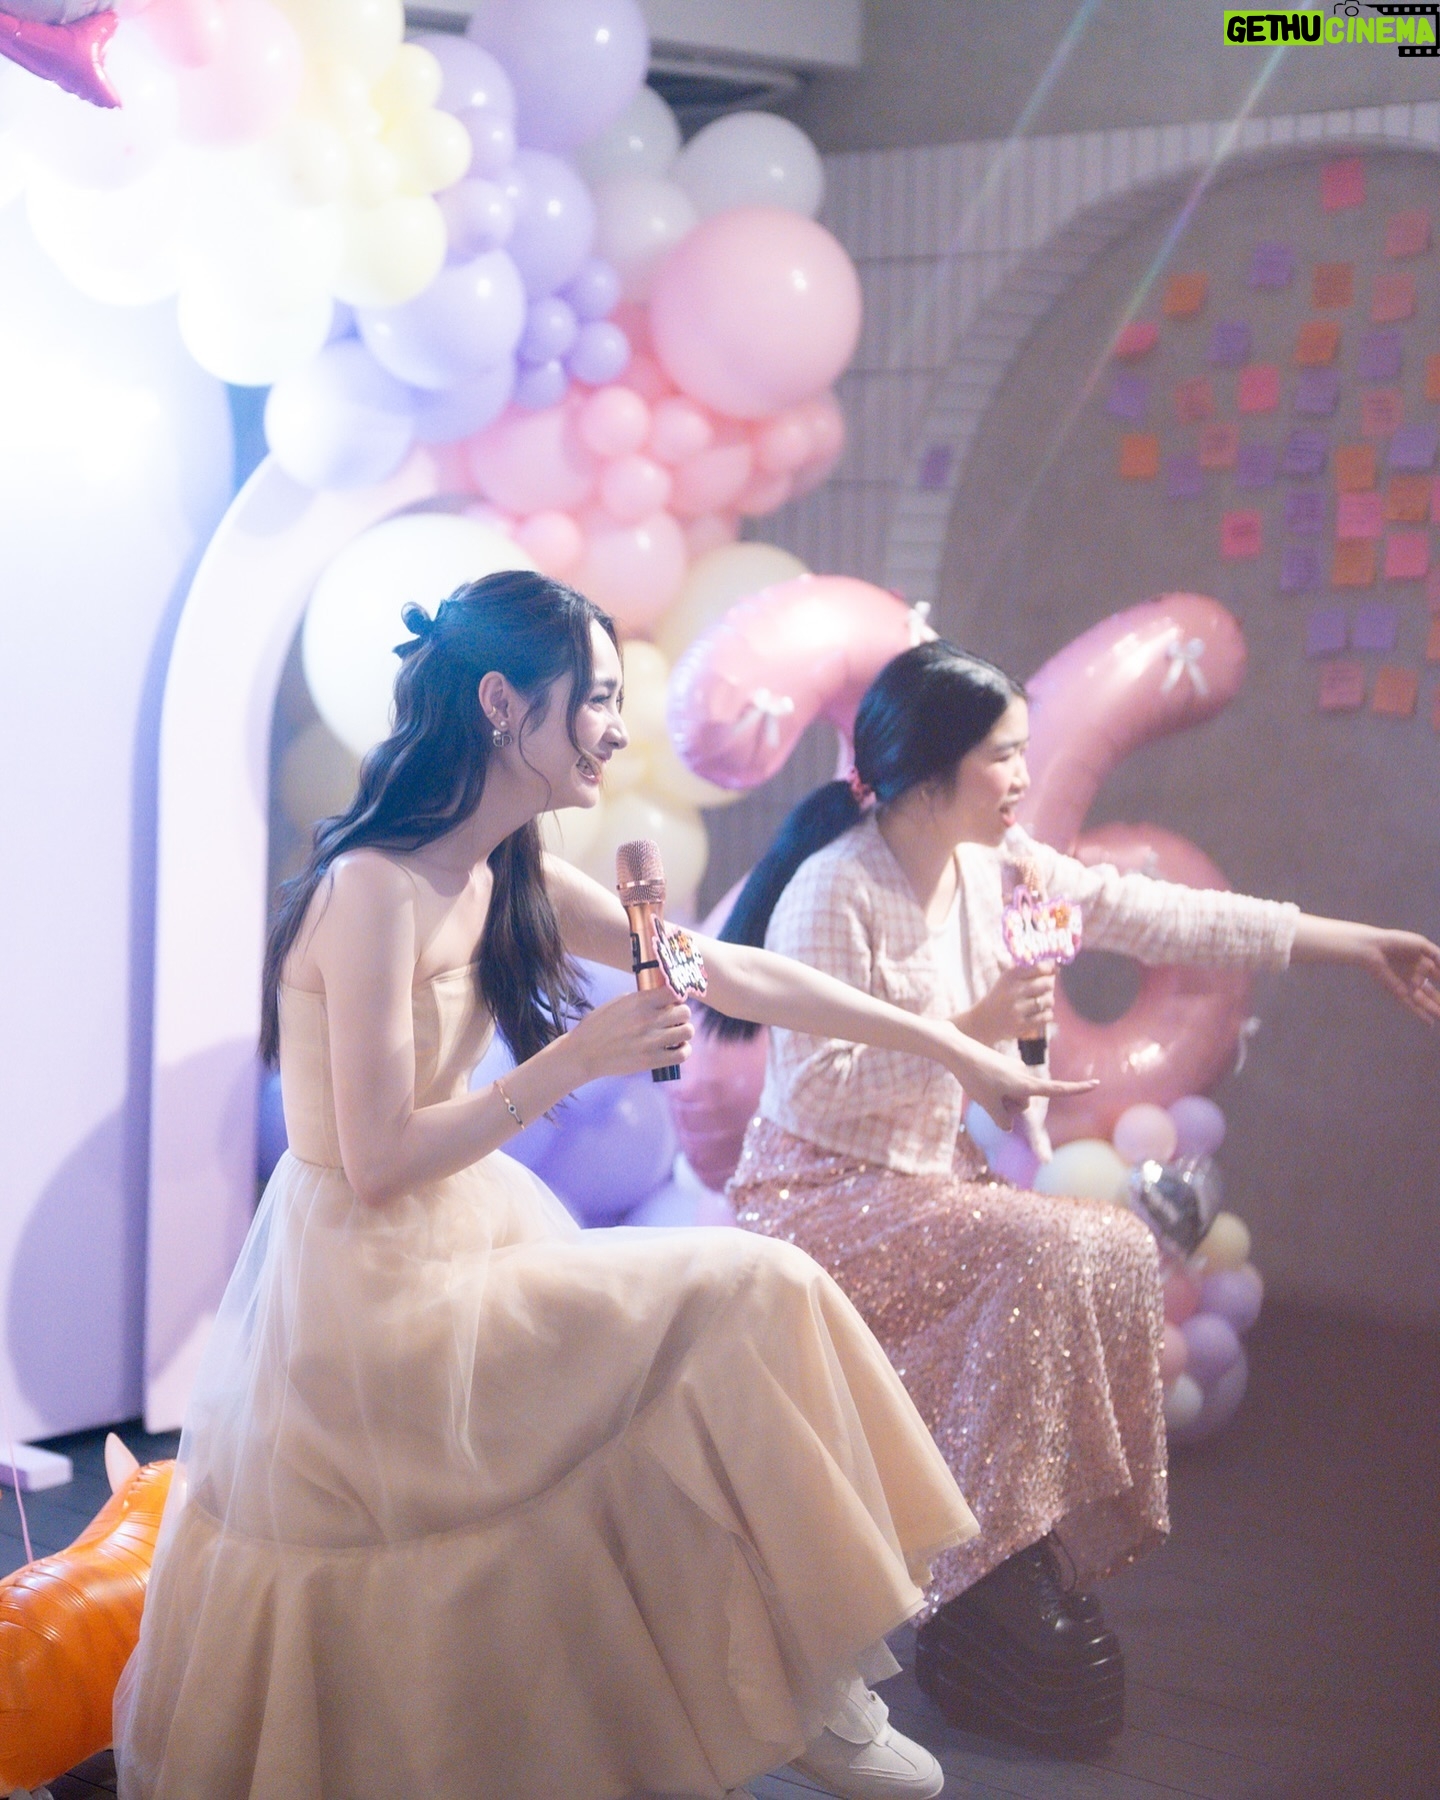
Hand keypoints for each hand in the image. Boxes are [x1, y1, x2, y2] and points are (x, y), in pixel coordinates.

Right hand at [567, 988, 694, 1080]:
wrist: (583, 1053)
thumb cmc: (597, 1026)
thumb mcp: (617, 1003)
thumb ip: (641, 999)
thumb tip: (662, 998)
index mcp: (640, 1001)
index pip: (674, 991)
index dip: (677, 995)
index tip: (674, 1000)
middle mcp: (649, 1019)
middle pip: (685, 1012)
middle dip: (681, 1014)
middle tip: (673, 1019)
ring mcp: (652, 1041)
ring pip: (688, 1031)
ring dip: (683, 1031)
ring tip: (675, 1034)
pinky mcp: (652, 1060)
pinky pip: (683, 1054)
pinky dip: (683, 1050)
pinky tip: (676, 1048)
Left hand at [943, 1027, 1095, 1129]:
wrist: (959, 1051)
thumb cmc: (975, 1078)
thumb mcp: (988, 1105)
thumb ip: (1002, 1120)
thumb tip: (1008, 1125)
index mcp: (1024, 1084)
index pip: (1056, 1089)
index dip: (1077, 1089)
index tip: (1096, 1084)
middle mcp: (1023, 1076)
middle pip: (1023, 1103)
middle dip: (1009, 1106)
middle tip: (988, 1096)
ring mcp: (1014, 1071)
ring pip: (1012, 1095)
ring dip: (1000, 1098)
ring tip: (982, 1087)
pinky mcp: (1005, 1067)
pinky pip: (1004, 1087)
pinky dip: (994, 1090)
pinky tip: (979, 1082)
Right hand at [958, 962, 1056, 1046]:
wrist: (984, 1021)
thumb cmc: (1002, 996)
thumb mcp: (1008, 979)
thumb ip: (1029, 971)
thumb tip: (1056, 968)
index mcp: (1010, 976)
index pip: (1039, 967)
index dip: (1050, 969)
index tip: (1051, 972)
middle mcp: (1013, 991)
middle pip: (1047, 984)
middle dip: (1049, 985)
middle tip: (1044, 988)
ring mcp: (1017, 1009)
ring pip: (1049, 1001)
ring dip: (1048, 1001)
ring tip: (1040, 1002)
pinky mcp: (1021, 1025)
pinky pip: (1046, 1017)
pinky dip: (1047, 1015)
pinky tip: (1039, 1013)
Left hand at [1357, 927, 1439, 1026]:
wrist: (1374, 948)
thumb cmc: (1397, 943)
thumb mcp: (1421, 944)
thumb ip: (1437, 954)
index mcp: (1423, 963)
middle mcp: (1418, 975)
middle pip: (1434, 992)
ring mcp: (1408, 985)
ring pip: (1426, 1000)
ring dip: (1435, 1009)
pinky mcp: (1399, 992)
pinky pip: (1412, 1006)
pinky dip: (1421, 1014)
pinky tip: (1430, 1022)